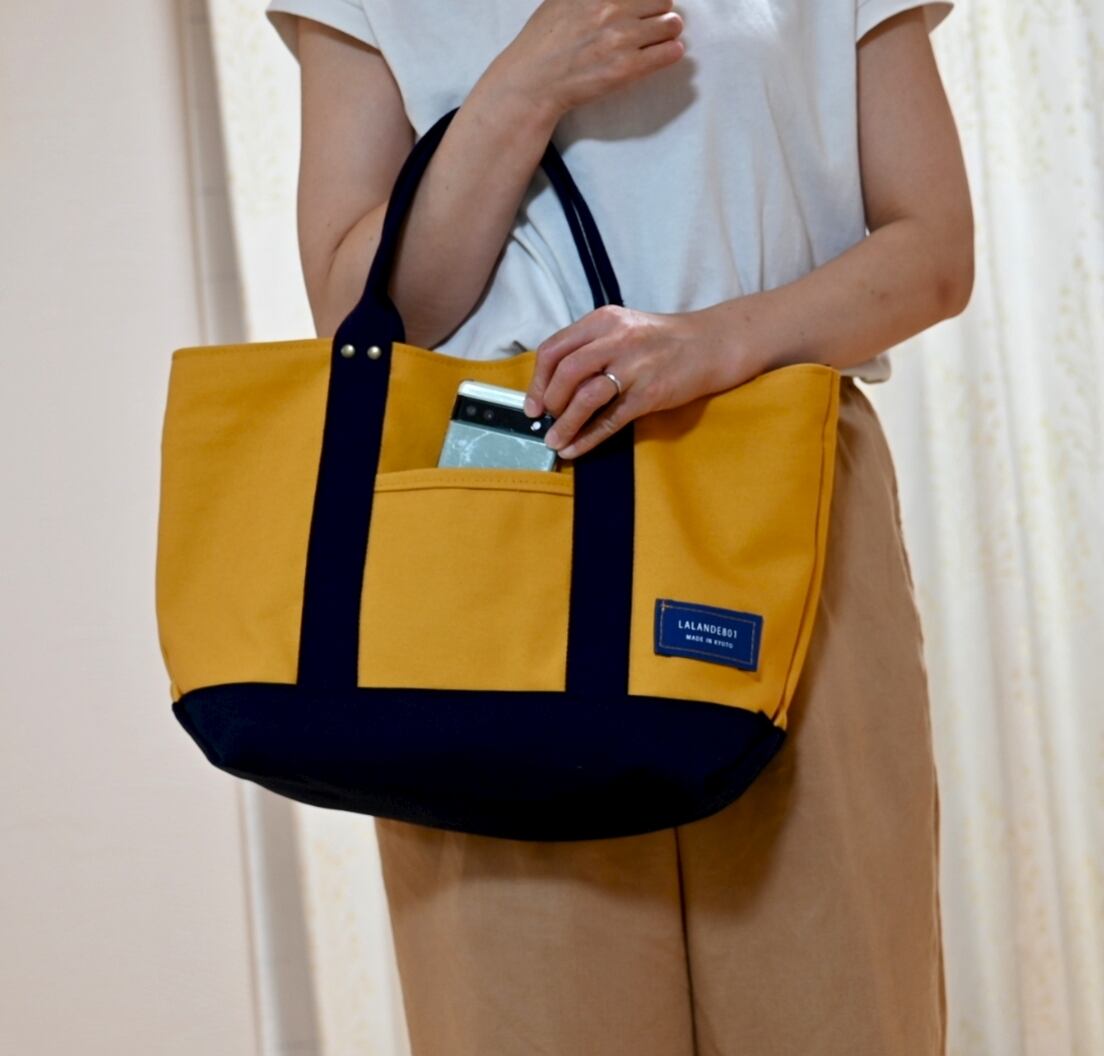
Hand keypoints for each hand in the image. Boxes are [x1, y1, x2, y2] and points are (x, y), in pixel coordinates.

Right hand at [488, 0, 684, 122]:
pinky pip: (669, 52)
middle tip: (651, 22)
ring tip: (657, 39)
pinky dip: (671, 51)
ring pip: (671, 24)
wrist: (533, 82)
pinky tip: (664, 53)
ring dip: (667, 31)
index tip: (645, 5)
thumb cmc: (543, 43)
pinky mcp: (627, 68)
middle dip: (660, 10)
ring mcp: (621, 38)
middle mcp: (612, 8)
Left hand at [522, 304, 762, 458]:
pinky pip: (610, 420)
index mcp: (603, 321)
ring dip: (565, 424)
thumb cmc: (660, 341)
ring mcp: (635, 366)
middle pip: (566, 372)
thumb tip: (553, 387)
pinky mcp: (650, 393)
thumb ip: (589, 349)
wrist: (710, 345)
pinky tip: (576, 449)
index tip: (532, 404)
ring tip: (554, 441)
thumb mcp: (621, 330)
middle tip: (547, 420)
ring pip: (585, 397)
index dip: (537, 381)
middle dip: (549, 401)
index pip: (554, 349)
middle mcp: (617, 339)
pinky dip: (588, 438)